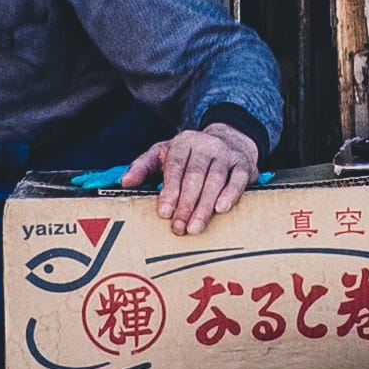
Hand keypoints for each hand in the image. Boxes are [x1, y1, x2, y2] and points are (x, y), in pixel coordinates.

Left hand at [145, 120, 263, 235]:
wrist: (229, 140)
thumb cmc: (190, 155)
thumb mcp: (164, 154)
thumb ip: (142, 167)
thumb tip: (125, 183)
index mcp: (184, 142)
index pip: (176, 166)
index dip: (170, 190)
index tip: (164, 213)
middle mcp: (206, 145)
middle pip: (195, 176)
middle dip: (186, 204)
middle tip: (179, 228)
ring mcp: (227, 154)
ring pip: (215, 180)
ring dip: (205, 206)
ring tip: (195, 228)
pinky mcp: (244, 164)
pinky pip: (238, 179)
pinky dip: (230, 194)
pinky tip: (221, 209)